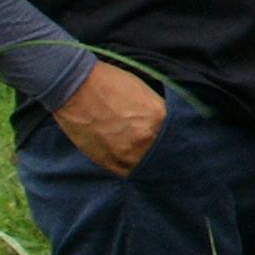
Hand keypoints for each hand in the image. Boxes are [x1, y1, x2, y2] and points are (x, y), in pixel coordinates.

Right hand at [55, 62, 168, 177]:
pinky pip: (127, 172)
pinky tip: (132, 162)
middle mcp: (146, 138)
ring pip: (147, 166)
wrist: (75, 88)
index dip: (179, 140)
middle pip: (165, 155)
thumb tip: (167, 126)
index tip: (180, 143)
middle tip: (168, 155)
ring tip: (147, 158)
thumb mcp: (144, 91)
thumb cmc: (109, 82)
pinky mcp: (108, 162)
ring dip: (148, 163)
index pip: (179, 137)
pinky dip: (131, 168)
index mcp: (159, 118)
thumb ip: (158, 112)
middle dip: (165, 153)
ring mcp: (127, 153)